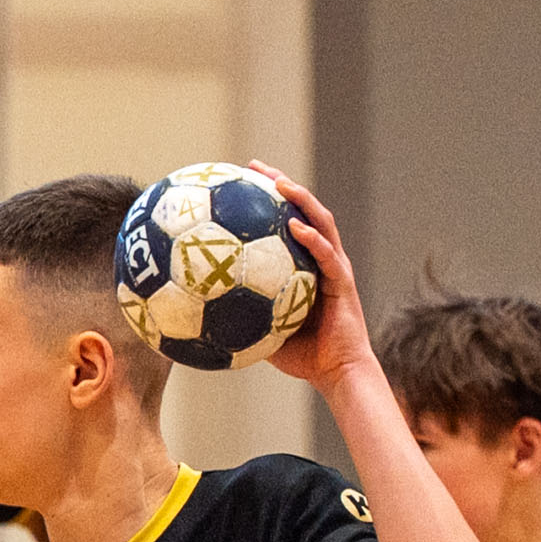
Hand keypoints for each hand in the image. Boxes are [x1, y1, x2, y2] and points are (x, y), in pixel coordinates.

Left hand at [251, 162, 371, 390]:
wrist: (337, 374)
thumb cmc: (303, 357)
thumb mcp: (260, 333)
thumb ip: (237, 317)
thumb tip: (196, 314)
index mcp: (304, 267)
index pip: (286, 223)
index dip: (267, 200)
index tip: (241, 182)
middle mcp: (321, 260)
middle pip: (303, 210)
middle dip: (282, 184)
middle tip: (256, 167)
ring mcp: (335, 268)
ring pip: (321, 222)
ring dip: (301, 199)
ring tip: (279, 182)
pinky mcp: (344, 283)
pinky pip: (327, 256)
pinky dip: (311, 239)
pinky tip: (294, 227)